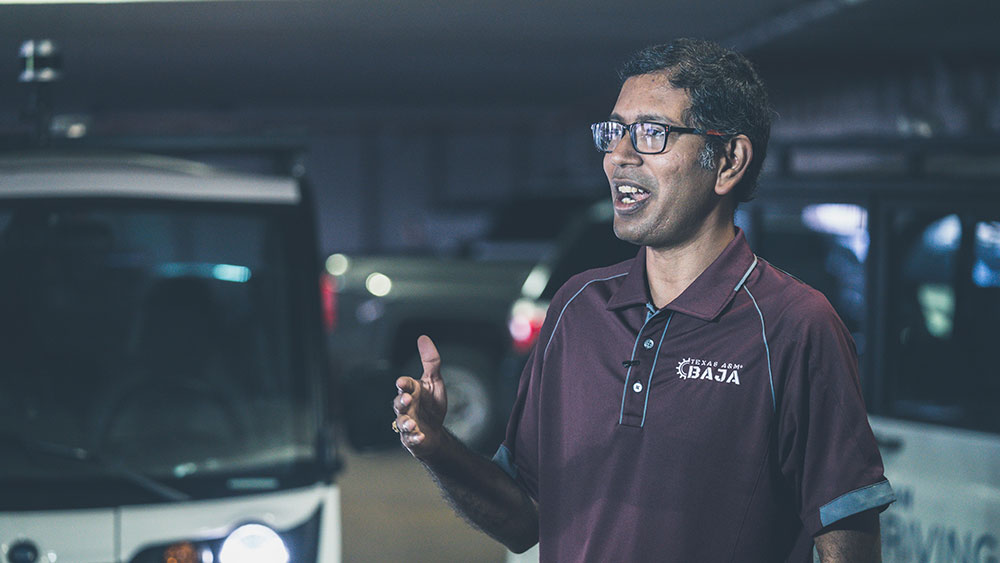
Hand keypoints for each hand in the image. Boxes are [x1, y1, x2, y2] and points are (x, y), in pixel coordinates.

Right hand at [393, 335, 447, 458]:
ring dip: (406, 422)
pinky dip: (414, 438)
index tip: (402, 382)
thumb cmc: (431, 405)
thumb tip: (423, 337)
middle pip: (399, 403)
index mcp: (411, 391)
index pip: (405, 385)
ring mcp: (407, 423)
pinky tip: (420, 437)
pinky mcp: (411, 438)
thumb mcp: (434, 382)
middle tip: (407, 400)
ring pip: (402, 422)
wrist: (434, 431)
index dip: (404, 384)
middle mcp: (406, 407)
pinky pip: (411, 439)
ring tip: (412, 424)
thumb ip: (430, 362)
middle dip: (401, 402)